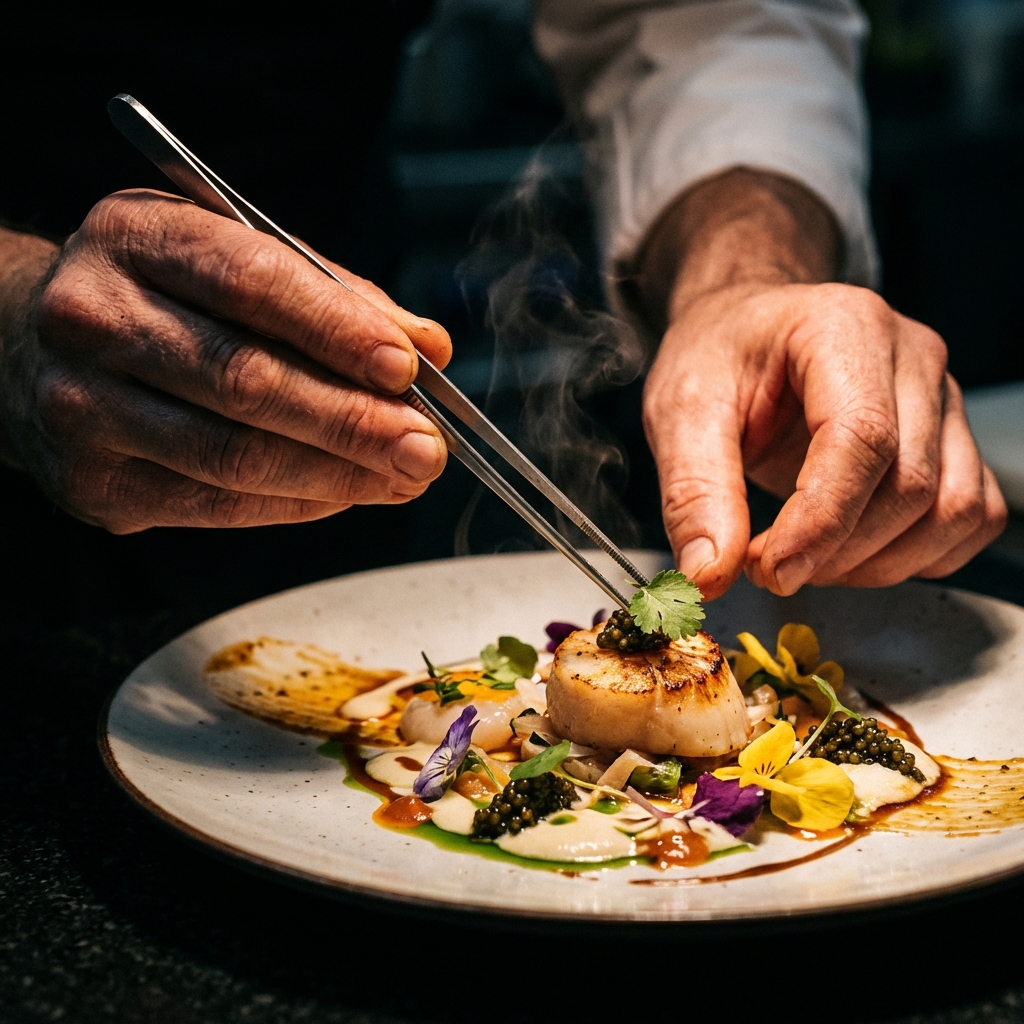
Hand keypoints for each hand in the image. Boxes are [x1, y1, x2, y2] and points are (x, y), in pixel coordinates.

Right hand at [0, 190, 450, 531]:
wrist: (25, 344)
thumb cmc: (159, 295)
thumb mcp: (231, 259)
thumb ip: (331, 297)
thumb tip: (428, 347)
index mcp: (137, 238)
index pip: (250, 282)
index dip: (335, 329)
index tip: (407, 367)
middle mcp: (94, 318)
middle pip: (243, 379)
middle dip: (351, 420)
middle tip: (426, 446)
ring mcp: (82, 407)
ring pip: (231, 454)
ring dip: (334, 474)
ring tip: (402, 478)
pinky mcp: (93, 482)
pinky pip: (213, 504)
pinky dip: (295, 503)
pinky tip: (345, 494)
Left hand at [636, 170, 1006, 599]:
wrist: (745, 334)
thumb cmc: (719, 357)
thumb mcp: (680, 412)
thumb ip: (693, 492)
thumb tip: (708, 575)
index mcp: (843, 327)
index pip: (861, 438)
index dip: (819, 521)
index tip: (770, 570)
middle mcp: (911, 357)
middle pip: (908, 484)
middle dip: (835, 550)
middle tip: (763, 565)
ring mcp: (942, 400)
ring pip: (950, 510)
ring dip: (877, 564)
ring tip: (803, 559)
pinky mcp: (952, 441)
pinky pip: (971, 518)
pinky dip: (917, 558)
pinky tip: (851, 554)